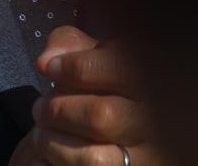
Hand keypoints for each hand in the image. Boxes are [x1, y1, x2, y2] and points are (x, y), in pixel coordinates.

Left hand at [8, 26, 169, 165]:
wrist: (125, 133)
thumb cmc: (103, 86)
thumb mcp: (95, 54)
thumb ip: (71, 44)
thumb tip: (47, 61)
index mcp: (153, 81)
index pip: (120, 69)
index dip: (75, 67)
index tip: (50, 68)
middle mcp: (156, 123)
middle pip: (102, 117)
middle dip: (58, 110)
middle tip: (41, 108)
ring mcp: (146, 159)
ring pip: (93, 158)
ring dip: (54, 144)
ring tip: (43, 135)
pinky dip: (54, 164)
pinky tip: (51, 156)